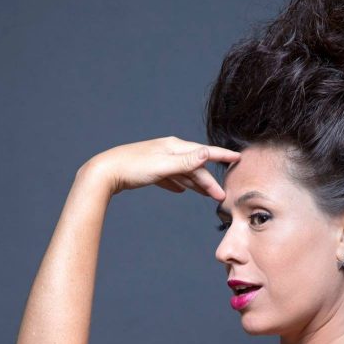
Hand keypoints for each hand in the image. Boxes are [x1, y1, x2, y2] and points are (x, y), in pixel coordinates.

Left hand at [78, 136, 240, 200]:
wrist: (105, 172)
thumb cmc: (133, 168)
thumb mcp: (164, 165)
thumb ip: (188, 161)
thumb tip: (208, 152)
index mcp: (174, 147)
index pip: (204, 151)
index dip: (222, 155)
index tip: (238, 158)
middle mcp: (168, 151)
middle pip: (195, 166)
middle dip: (208, 181)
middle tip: (220, 196)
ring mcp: (158, 160)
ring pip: (183, 172)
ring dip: (196, 183)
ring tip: (207, 195)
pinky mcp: (149, 171)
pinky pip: (170, 177)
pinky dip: (178, 183)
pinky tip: (180, 190)